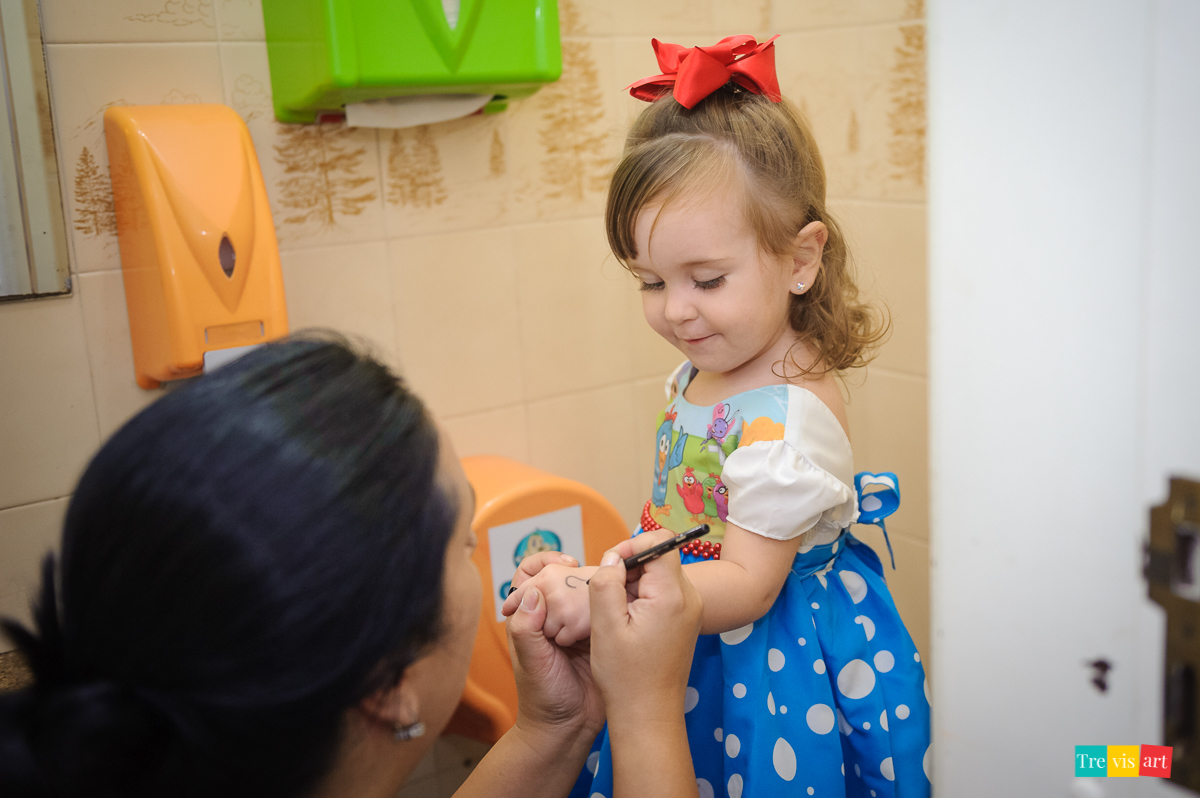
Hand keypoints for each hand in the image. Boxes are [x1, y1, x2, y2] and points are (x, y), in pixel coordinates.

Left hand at [504, 557, 605, 742]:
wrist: (569, 729)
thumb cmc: (541, 698)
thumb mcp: (531, 662)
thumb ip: (527, 629)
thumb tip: (532, 593)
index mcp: (530, 617)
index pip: (530, 573)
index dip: (544, 561)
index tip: (563, 563)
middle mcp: (553, 615)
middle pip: (564, 576)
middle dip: (578, 572)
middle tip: (589, 580)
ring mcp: (577, 625)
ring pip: (587, 590)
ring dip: (599, 586)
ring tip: (608, 592)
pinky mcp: (600, 635)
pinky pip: (607, 610)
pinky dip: (614, 604)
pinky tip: (622, 607)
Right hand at [589, 531, 702, 723]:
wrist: (649, 715)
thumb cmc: (626, 677)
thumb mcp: (605, 625)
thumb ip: (606, 582)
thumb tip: (612, 558)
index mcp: (672, 595)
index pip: (660, 543)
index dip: (632, 546)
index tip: (611, 567)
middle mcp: (689, 598)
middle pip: (660, 558)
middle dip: (631, 568)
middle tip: (608, 595)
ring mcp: (690, 610)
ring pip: (660, 576)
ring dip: (635, 585)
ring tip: (616, 613)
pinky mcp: (685, 621)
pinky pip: (664, 594)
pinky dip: (643, 599)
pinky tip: (626, 622)